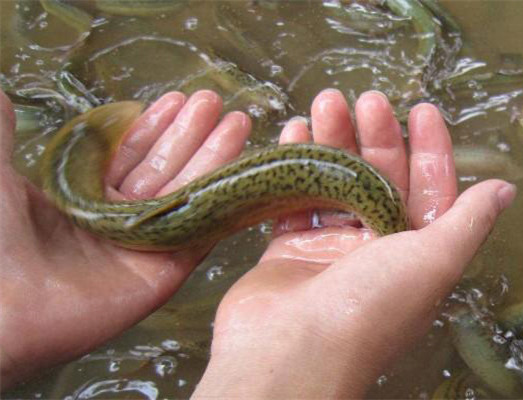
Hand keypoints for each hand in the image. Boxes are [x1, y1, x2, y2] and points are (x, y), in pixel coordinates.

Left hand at [0, 90, 252, 387]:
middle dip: (189, 134)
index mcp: (81, 196)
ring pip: (186, 194)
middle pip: (162, 169)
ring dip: (213, 157)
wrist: (1, 309)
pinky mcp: (164, 271)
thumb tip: (4, 96)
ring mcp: (143, 246)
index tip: (176, 100)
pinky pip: (200, 232)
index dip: (152, 126)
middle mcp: (115, 219)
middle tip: (213, 101)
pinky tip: (240, 172)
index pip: (126, 154)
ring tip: (237, 121)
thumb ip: (3, 133)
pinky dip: (222, 203)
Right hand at [192, 90, 516, 397]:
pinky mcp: (288, 249)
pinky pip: (295, 198)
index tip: (422, 110)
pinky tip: (294, 133)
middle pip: (378, 179)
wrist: (289, 352)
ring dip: (332, 142)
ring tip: (324, 103)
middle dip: (375, 136)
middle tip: (365, 99)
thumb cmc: (369, 308)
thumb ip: (467, 222)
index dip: (431, 148)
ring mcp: (330, 250)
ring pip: (335, 182)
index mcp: (416, 254)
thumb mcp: (433, 261)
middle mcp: (375, 251)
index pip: (431, 190)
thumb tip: (504, 190)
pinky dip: (294, 166)